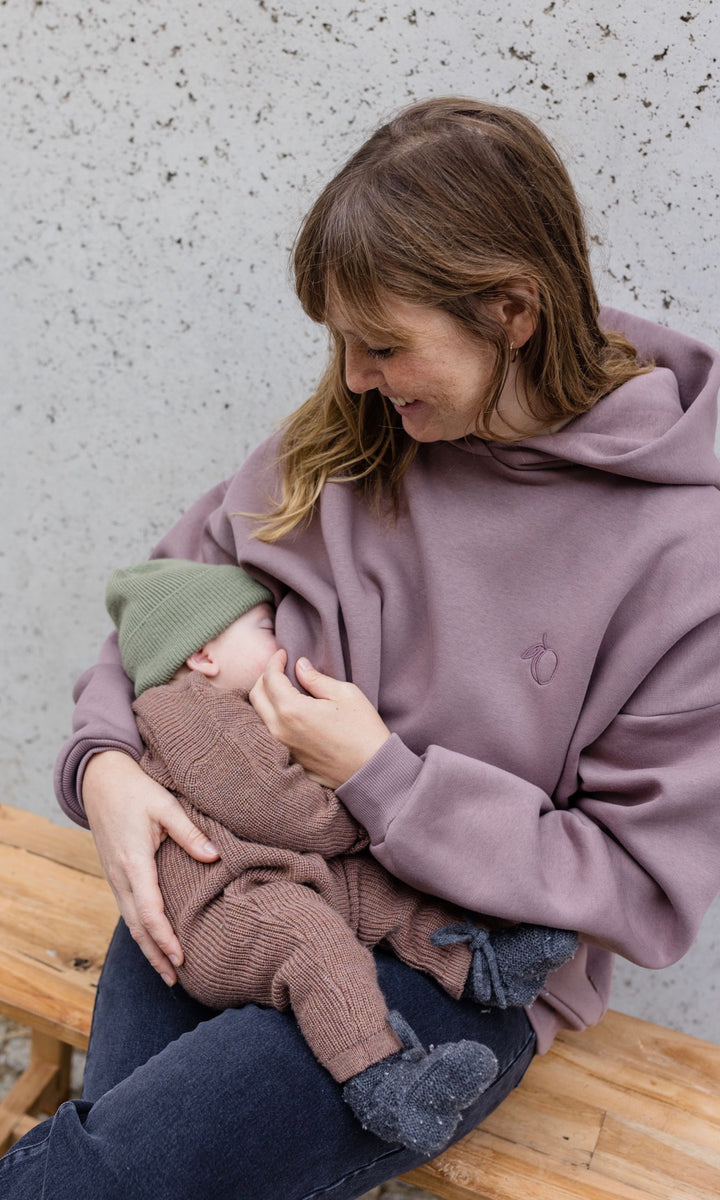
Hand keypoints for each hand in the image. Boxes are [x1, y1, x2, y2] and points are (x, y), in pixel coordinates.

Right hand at [82, 750, 219, 983]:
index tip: (181, 957)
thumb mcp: (165, 806)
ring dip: (147, 948)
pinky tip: (152, 941)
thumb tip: (215, 857)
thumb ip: (190, 833)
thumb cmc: (136, 790)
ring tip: (166, 972)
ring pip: (130, 922)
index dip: (165, 938)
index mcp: (134, 861)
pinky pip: (128, 910)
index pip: (150, 910)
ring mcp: (115, 877)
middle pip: (137, 926)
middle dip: (155, 955)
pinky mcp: (116, 874)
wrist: (100, 780)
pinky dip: (140, 931)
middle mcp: (121, 875)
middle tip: (176, 980)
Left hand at [249, 650, 390, 788]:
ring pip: (258, 716)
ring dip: (266, 698)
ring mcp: (282, 747)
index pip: (270, 678)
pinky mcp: (289, 759)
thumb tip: (300, 666)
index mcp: (292, 710)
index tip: (283, 654)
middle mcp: (280, 730)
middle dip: (265, 677)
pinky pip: (270, 733)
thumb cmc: (363, 730)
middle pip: (256, 696)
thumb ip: (316, 678)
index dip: (274, 661)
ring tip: (283, 688)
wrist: (372, 771)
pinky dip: (273, 717)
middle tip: (281, 670)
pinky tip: (289, 712)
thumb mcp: (345, 694)